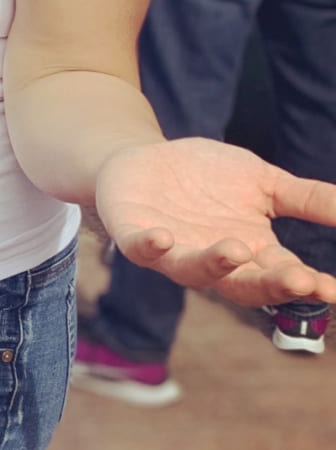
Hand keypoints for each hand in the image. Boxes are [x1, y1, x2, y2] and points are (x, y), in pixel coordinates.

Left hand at [95, 137, 335, 307]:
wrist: (144, 160)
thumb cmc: (208, 177)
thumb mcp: (264, 182)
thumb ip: (306, 199)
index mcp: (250, 252)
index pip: (282, 275)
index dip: (306, 285)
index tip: (332, 290)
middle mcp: (213, 261)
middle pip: (244, 285)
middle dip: (270, 286)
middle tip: (299, 280)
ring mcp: (173, 252)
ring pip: (193, 271)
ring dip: (214, 264)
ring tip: (235, 250)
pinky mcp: (134, 235)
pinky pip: (140, 249)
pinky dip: (151, 246)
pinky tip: (163, 237)